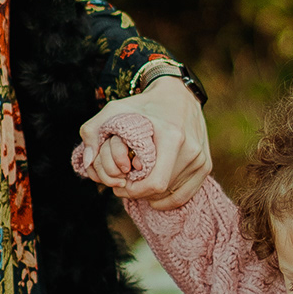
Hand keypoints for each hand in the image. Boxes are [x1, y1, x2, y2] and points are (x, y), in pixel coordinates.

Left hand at [80, 73, 210, 209]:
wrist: (177, 94)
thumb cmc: (143, 105)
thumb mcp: (113, 110)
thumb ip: (92, 131)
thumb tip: (87, 162)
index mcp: (172, 137)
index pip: (154, 184)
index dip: (133, 191)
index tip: (120, 183)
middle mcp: (190, 150)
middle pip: (161, 192)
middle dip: (139, 193)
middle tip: (126, 182)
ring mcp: (200, 158)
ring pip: (172, 195)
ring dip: (151, 195)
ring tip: (139, 180)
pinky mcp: (205, 164)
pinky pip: (185, 195)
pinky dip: (167, 199)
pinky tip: (153, 193)